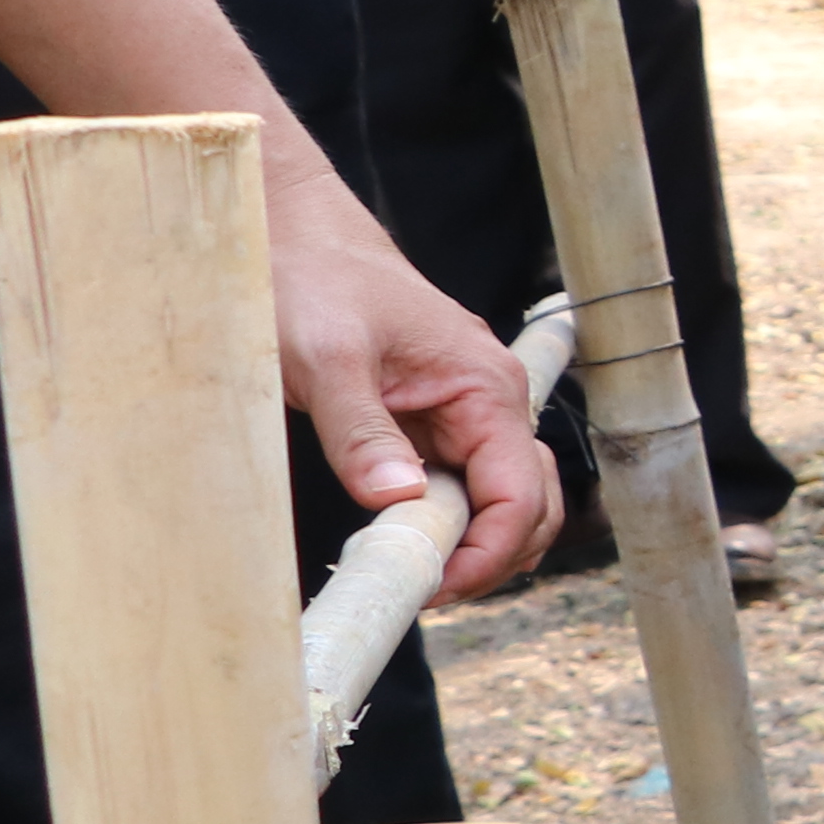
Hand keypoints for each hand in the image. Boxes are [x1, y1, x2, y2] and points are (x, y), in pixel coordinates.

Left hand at [266, 145, 554, 599]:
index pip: (520, 493)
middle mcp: (491, 402)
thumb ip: (362, 433)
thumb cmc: (311, 280)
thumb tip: (397, 502)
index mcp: (487, 386)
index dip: (486, 552)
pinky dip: (447, 522)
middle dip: (490, 558)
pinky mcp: (435, 420)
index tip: (429, 586)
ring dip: (473, 544)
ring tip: (413, 570)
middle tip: (422, 589)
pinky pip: (462, 485)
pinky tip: (406, 538)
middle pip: (530, 506)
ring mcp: (466, 413)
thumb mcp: (326, 358)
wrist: (292, 234)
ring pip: (503, 501)